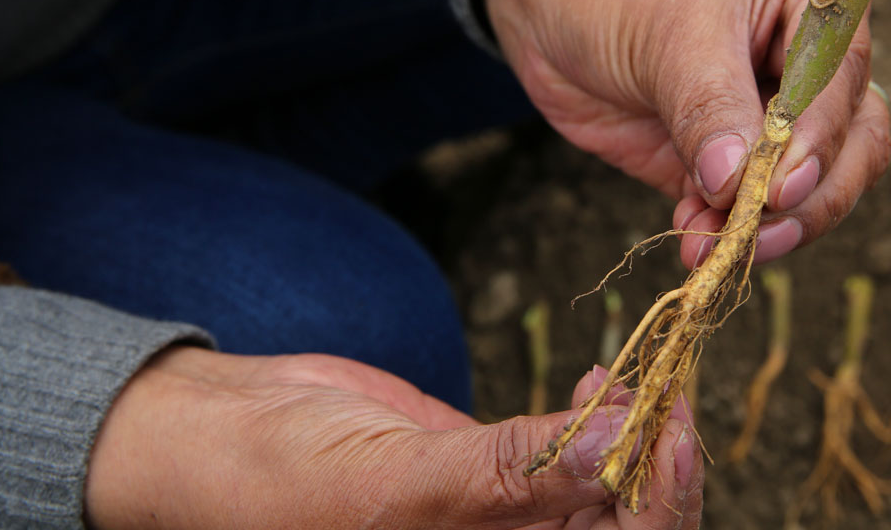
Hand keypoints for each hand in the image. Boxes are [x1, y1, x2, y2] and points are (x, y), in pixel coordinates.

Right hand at [85, 347, 700, 529]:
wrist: (219, 436)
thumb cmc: (279, 482)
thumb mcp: (395, 485)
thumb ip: (510, 474)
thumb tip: (622, 445)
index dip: (659, 508)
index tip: (671, 431)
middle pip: (628, 528)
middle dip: (662, 465)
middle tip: (671, 387)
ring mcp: (508, 520)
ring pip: (608, 489)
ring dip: (641, 433)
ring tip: (647, 376)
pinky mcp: (496, 473)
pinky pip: (571, 455)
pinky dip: (603, 417)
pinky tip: (601, 379)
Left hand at [486, 0, 890, 267]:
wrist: (548, 6)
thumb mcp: (672, 35)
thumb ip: (711, 108)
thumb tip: (738, 182)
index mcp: (816, 8)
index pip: (844, 81)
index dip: (820, 138)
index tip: (779, 185)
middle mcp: (810, 69)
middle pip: (854, 147)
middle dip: (812, 197)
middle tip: (759, 226)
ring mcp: (772, 123)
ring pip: (813, 192)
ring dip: (769, 226)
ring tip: (713, 242)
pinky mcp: (729, 167)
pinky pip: (749, 214)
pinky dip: (726, 233)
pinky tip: (691, 239)